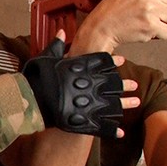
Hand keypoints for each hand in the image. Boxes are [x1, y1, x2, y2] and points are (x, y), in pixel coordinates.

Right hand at [24, 30, 138, 138]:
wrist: (30, 100)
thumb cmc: (37, 78)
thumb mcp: (45, 57)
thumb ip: (56, 45)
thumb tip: (61, 32)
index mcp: (83, 69)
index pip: (104, 62)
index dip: (113, 62)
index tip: (122, 61)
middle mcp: (92, 85)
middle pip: (114, 84)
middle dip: (125, 85)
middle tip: (134, 85)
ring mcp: (91, 104)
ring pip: (114, 105)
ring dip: (126, 104)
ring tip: (136, 102)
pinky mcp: (86, 121)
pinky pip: (103, 127)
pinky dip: (113, 130)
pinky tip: (120, 132)